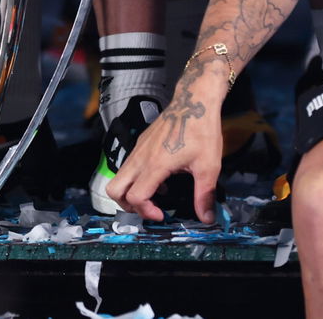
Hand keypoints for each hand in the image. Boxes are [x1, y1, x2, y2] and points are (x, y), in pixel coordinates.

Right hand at [107, 76, 226, 222]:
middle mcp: (140, 158)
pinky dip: (136, 179)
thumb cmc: (201, 132)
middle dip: (127, 205)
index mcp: (155, 165)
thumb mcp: (208, 167)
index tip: (162, 215)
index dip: (146, 212)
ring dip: (131, 192)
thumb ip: (204, 195)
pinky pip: (128, 167)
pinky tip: (161, 179)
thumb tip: (207, 218)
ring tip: (156, 195)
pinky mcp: (140, 144)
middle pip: (114, 189)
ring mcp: (137, 150)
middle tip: (149, 208)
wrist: (193, 103)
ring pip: (118, 178)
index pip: (135, 196)